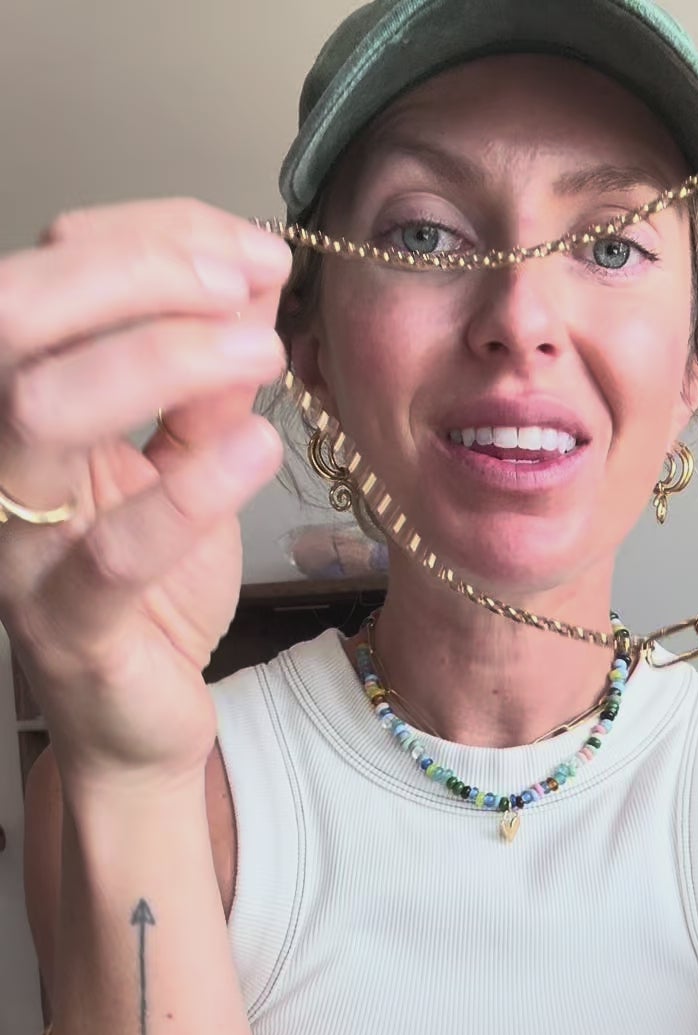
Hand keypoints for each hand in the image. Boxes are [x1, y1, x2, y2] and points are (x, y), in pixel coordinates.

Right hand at [0, 201, 291, 791]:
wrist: (141, 720)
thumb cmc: (151, 587)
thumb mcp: (188, 460)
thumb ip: (206, 380)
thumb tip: (247, 282)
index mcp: (17, 402)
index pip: (48, 275)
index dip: (148, 238)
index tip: (249, 247)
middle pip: (14, 317)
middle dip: (136, 269)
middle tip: (247, 277)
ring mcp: (17, 542)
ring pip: (39, 411)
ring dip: (159, 358)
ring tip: (260, 353)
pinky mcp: (65, 625)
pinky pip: (107, 552)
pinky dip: (187, 492)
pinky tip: (258, 451)